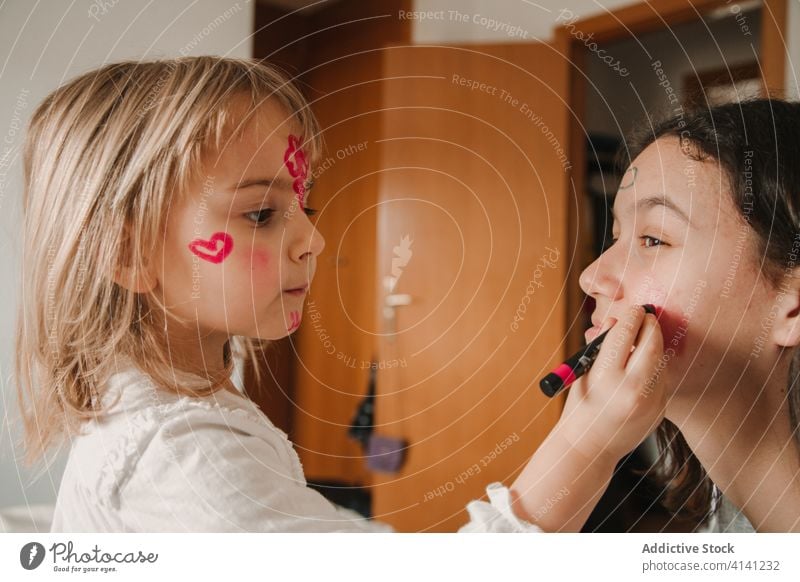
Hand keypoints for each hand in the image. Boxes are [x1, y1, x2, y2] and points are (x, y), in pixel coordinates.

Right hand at [558, 305, 665, 463]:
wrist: (588, 448)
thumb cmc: (580, 406)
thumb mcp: (583, 373)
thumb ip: (601, 347)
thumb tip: (618, 320)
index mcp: (606, 376)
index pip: (625, 333)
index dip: (631, 316)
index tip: (633, 309)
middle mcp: (631, 388)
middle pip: (651, 343)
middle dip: (650, 325)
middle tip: (647, 316)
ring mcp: (650, 402)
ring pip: (661, 360)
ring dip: (654, 346)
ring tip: (644, 340)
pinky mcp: (660, 410)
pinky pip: (662, 380)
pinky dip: (654, 369)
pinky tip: (643, 369)